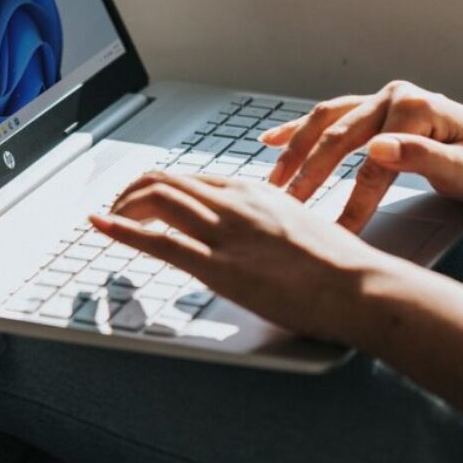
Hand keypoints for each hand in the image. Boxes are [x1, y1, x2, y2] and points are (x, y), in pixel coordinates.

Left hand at [90, 172, 380, 343]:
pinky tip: (102, 227)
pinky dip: (122, 230)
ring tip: (108, 219)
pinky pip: (159, 241)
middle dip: (130, 193)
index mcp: (253, 191)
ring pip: (156, 199)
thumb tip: (255, 233)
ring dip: (122, 207)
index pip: (190, 179)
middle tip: (115, 210)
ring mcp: (225, 233)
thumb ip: (268, 221)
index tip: (141, 200)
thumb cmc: (339, 264)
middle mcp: (234, 203)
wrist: (360, 284)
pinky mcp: (220, 267)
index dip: (157, 188)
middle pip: (165, 181)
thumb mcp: (299, 224)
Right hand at [260, 80, 462, 232]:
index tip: (333, 232)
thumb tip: (376, 148)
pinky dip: (301, 128)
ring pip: (326, 122)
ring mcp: (383, 99)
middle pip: (338, 137)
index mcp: (414, 108)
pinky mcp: (378, 110)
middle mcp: (394, 96)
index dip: (351, 200)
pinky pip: (331, 116)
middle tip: (285, 206)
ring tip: (273, 180)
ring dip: (295, 150)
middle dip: (308, 174)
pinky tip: (272, 139)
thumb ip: (420, 157)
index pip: (371, 162)